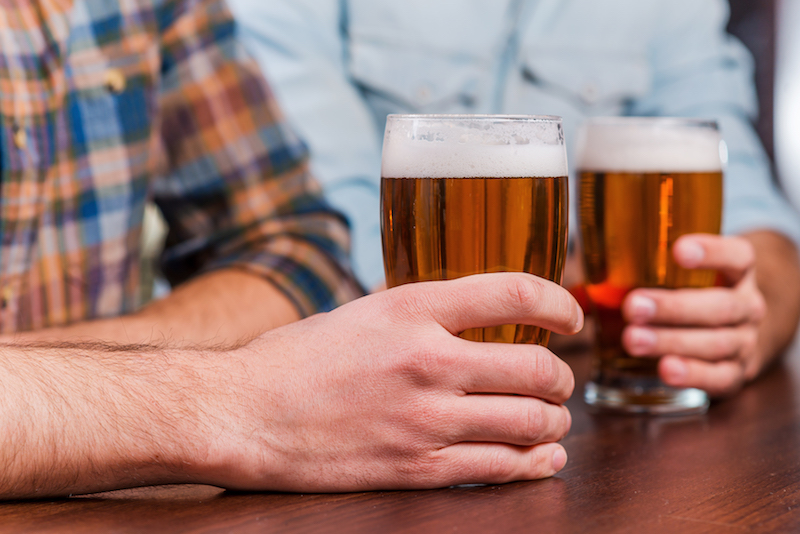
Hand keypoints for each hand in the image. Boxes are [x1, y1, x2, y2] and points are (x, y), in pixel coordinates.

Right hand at [199, 273, 583, 491]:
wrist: (243, 413)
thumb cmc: (295, 359)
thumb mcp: (362, 312)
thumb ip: (421, 314)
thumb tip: (472, 321)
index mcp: (411, 308)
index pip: (514, 293)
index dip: (558, 302)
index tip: (570, 316)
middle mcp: (427, 360)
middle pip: (535, 366)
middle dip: (560, 376)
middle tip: (559, 379)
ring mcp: (425, 419)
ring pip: (529, 421)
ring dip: (554, 421)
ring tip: (552, 419)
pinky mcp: (416, 467)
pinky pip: (500, 468)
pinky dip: (534, 463)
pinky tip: (543, 458)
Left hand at [621, 234, 766, 396]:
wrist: (733, 332)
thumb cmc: (688, 296)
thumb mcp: (672, 279)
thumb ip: (625, 280)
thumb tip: (565, 292)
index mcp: (735, 272)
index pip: (738, 256)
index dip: (712, 251)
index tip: (677, 250)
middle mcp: (746, 305)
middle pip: (719, 305)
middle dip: (673, 307)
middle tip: (632, 307)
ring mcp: (744, 342)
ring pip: (716, 342)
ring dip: (672, 341)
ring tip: (633, 340)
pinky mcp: (735, 375)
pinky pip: (719, 377)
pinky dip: (693, 374)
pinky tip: (666, 370)